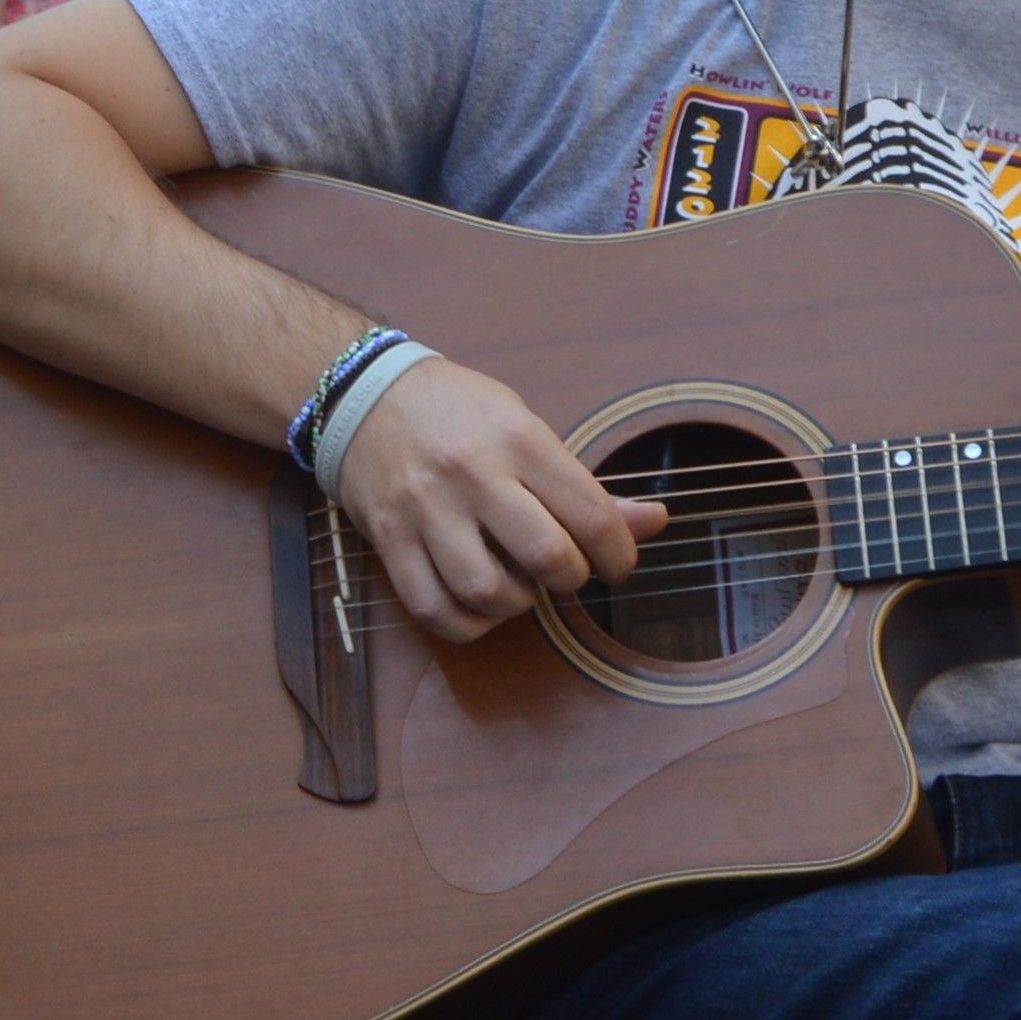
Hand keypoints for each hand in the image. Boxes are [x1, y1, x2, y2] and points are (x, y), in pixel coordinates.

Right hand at [331, 357, 665, 643]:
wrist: (365, 395)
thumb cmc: (459, 413)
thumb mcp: (527, 427)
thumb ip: (585, 486)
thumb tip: (654, 523)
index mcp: (518, 439)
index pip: (592, 516)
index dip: (619, 555)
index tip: (615, 562)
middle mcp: (473, 474)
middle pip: (546, 558)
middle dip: (571, 579)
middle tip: (565, 571)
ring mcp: (426, 509)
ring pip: (488, 593)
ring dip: (518, 604)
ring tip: (519, 584)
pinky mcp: (389, 539)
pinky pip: (434, 610)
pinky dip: (469, 624)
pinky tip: (480, 606)